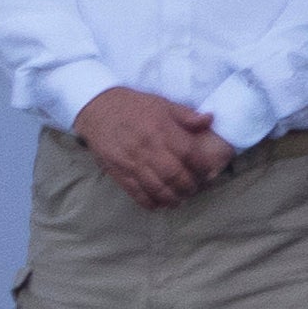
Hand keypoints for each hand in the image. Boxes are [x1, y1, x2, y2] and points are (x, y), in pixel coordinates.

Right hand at [73, 85, 231, 212]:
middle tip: (193, 189)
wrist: (98, 109)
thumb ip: (187, 115)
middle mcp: (149, 148)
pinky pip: (135, 191)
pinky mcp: (117, 171)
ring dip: (170, 198)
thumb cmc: (134, 106)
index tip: (207, 173)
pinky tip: (156, 205)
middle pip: (174, 174)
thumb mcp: (163, 104)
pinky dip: (148, 201)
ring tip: (178, 201)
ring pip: (156, 187)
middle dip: (188, 186)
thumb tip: (210, 120)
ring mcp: (132, 161)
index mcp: (163, 130)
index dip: (202, 166)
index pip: (189, 153)